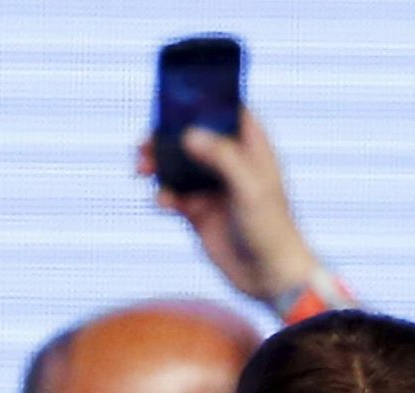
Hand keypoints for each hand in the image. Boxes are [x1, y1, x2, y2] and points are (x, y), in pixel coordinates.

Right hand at [137, 109, 319, 306]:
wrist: (270, 276)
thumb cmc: (272, 228)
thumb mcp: (250, 187)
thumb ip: (222, 157)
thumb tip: (189, 135)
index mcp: (251, 147)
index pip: (228, 109)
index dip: (204, 99)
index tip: (177, 95)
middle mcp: (230, 163)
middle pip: (194, 136)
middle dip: (168, 136)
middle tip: (145, 140)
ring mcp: (213, 188)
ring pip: (178, 166)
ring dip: (158, 164)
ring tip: (142, 168)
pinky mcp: (200, 213)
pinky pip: (174, 196)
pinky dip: (163, 195)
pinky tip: (162, 201)